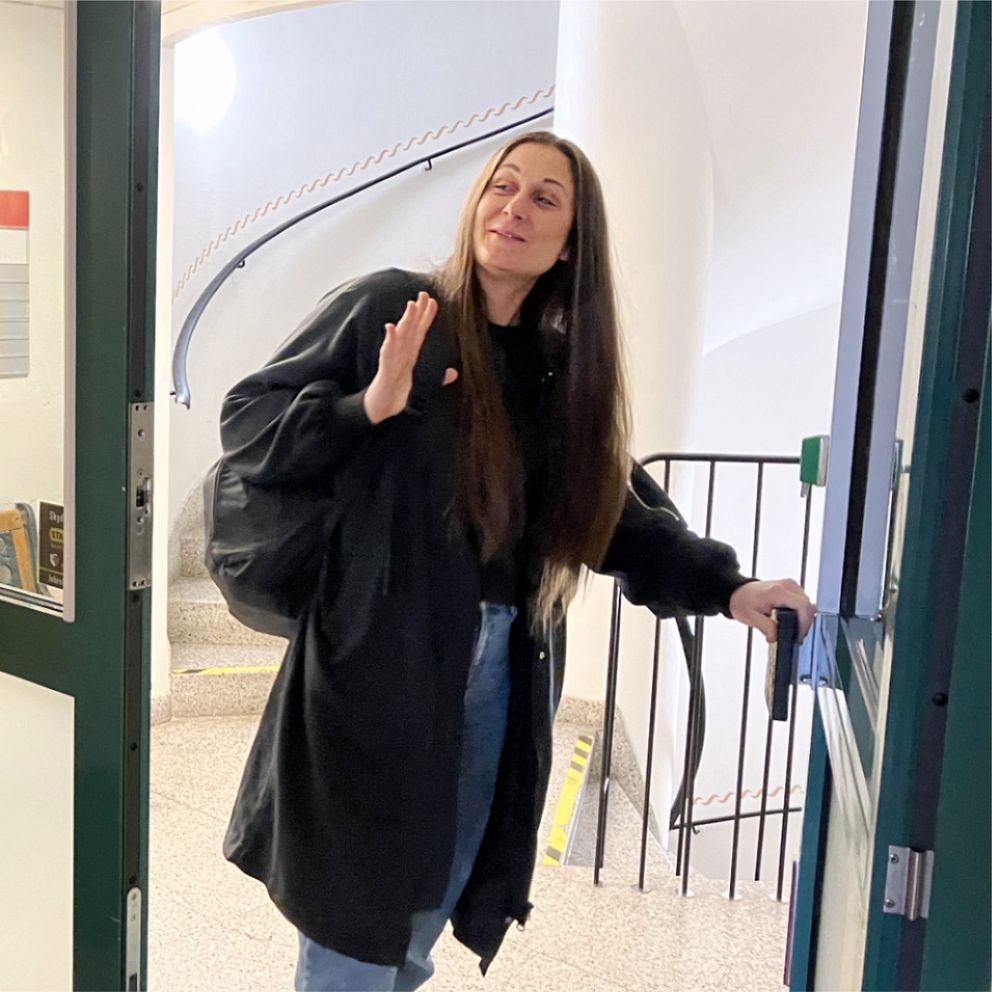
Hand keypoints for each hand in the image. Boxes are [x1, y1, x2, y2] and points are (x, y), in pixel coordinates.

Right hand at [363, 292, 458, 423]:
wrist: (379, 408)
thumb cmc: (396, 393)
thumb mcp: (420, 385)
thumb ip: (436, 378)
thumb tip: (453, 373)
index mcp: (409, 355)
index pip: (419, 332)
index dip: (426, 317)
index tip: (434, 301)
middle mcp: (401, 354)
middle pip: (410, 329)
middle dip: (417, 311)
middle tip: (424, 293)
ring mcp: (392, 360)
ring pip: (400, 337)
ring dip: (406, 320)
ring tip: (412, 305)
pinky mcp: (386, 370)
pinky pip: (387, 353)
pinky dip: (389, 340)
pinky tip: (391, 328)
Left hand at [729, 579, 814, 642]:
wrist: (738, 592)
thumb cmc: (742, 601)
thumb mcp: (751, 617)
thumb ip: (766, 628)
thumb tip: (776, 637)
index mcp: (777, 591)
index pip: (802, 606)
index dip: (804, 622)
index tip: (798, 634)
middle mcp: (786, 585)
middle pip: (807, 605)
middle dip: (805, 623)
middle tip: (797, 636)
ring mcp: (790, 585)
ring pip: (807, 604)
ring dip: (804, 618)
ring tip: (795, 631)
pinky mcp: (791, 588)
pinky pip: (802, 602)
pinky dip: (801, 613)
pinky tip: (795, 622)